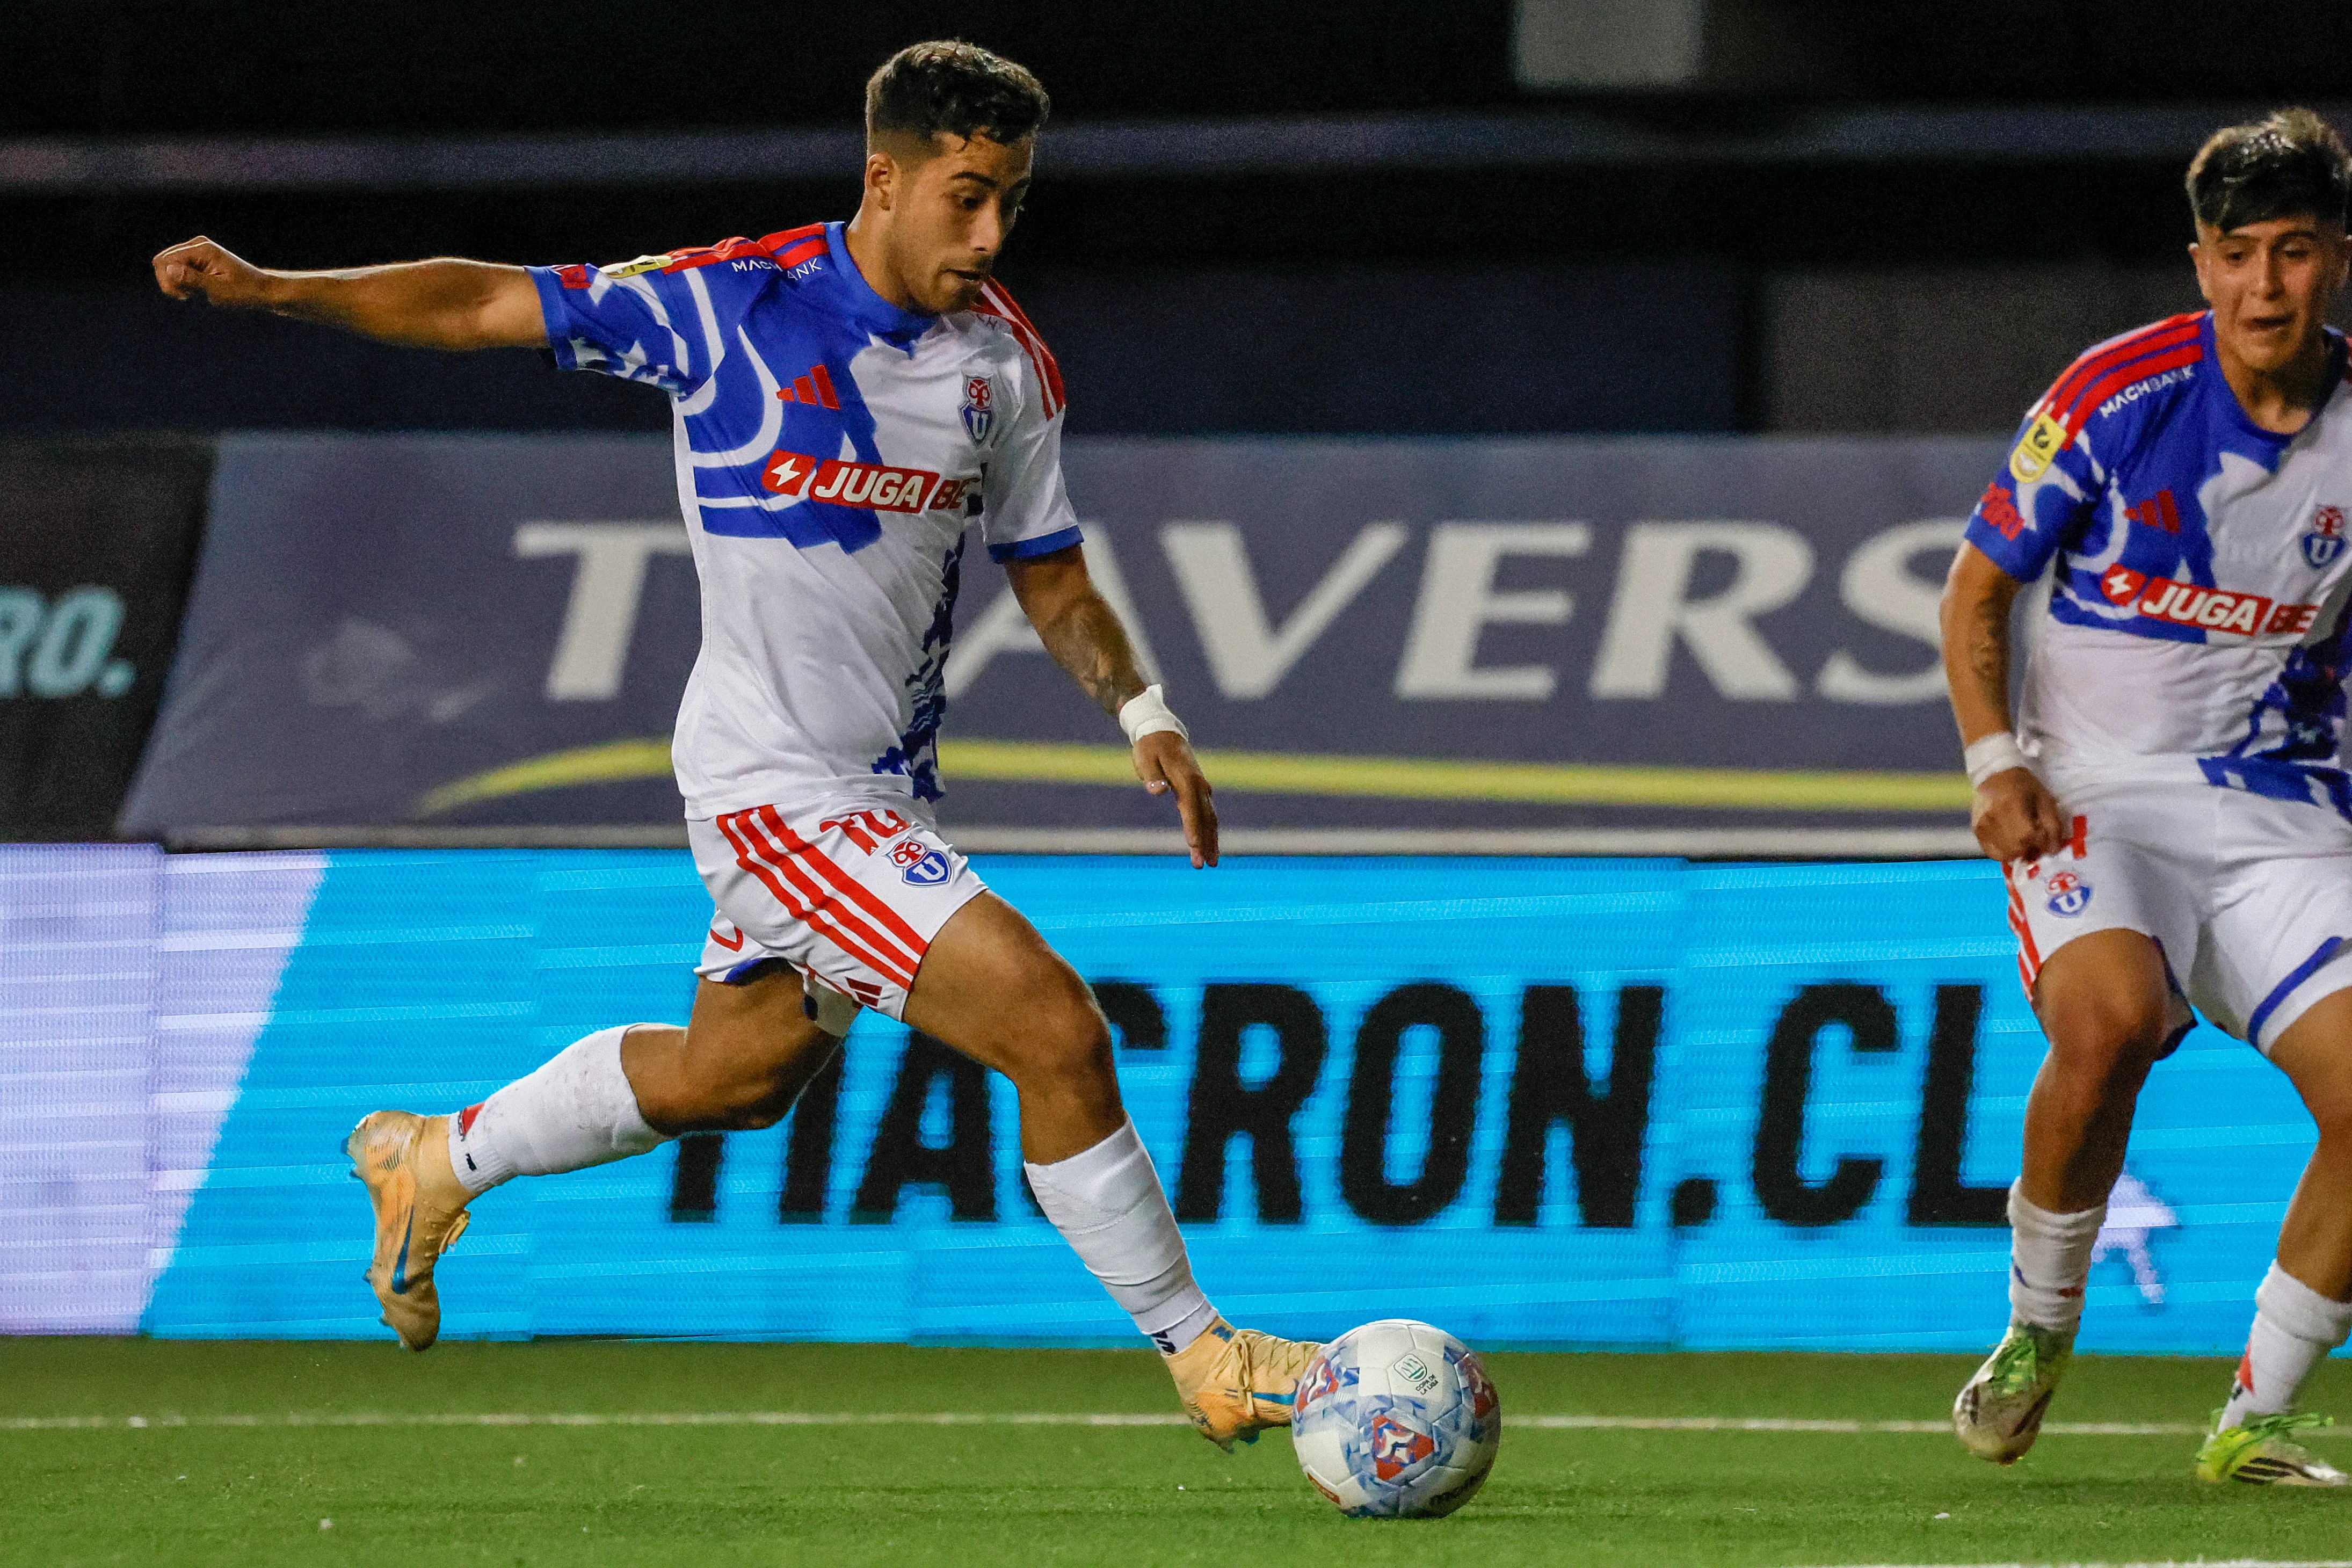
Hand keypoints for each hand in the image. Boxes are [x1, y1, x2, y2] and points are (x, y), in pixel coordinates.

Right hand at [153, 236, 275, 308]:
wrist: (261, 290)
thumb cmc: (244, 292)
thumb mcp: (218, 290)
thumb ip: (193, 280)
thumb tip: (169, 269)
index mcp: (201, 249)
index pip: (164, 261)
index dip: (167, 281)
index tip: (185, 296)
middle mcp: (197, 244)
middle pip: (162, 261)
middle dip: (169, 281)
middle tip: (188, 295)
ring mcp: (196, 250)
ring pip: (167, 265)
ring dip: (176, 282)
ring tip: (194, 292)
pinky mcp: (197, 258)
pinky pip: (177, 268)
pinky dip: (182, 281)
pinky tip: (196, 289)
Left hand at [1133, 730, 1218, 867]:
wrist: (1162, 731)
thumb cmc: (1149, 747)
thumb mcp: (1145, 759)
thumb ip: (1152, 776)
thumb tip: (1156, 791)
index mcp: (1186, 779)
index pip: (1191, 809)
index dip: (1193, 829)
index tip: (1194, 847)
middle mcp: (1199, 785)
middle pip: (1205, 818)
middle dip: (1206, 843)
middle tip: (1204, 865)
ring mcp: (1201, 787)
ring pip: (1211, 818)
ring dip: (1212, 840)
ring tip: (1212, 863)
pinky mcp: (1200, 790)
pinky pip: (1208, 814)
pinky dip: (1210, 831)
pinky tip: (1211, 844)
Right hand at [1971, 768, 2068, 862]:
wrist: (1997, 774)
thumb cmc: (2025, 786)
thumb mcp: (2045, 801)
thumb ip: (2052, 825)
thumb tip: (2053, 850)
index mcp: (2014, 810)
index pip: (2030, 838)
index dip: (2042, 841)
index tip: (2046, 836)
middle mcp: (1995, 821)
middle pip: (2017, 849)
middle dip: (2030, 848)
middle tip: (2034, 839)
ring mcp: (1983, 828)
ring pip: (2004, 854)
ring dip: (2017, 852)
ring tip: (2022, 842)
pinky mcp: (1976, 831)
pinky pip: (1991, 852)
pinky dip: (2003, 853)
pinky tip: (2009, 844)